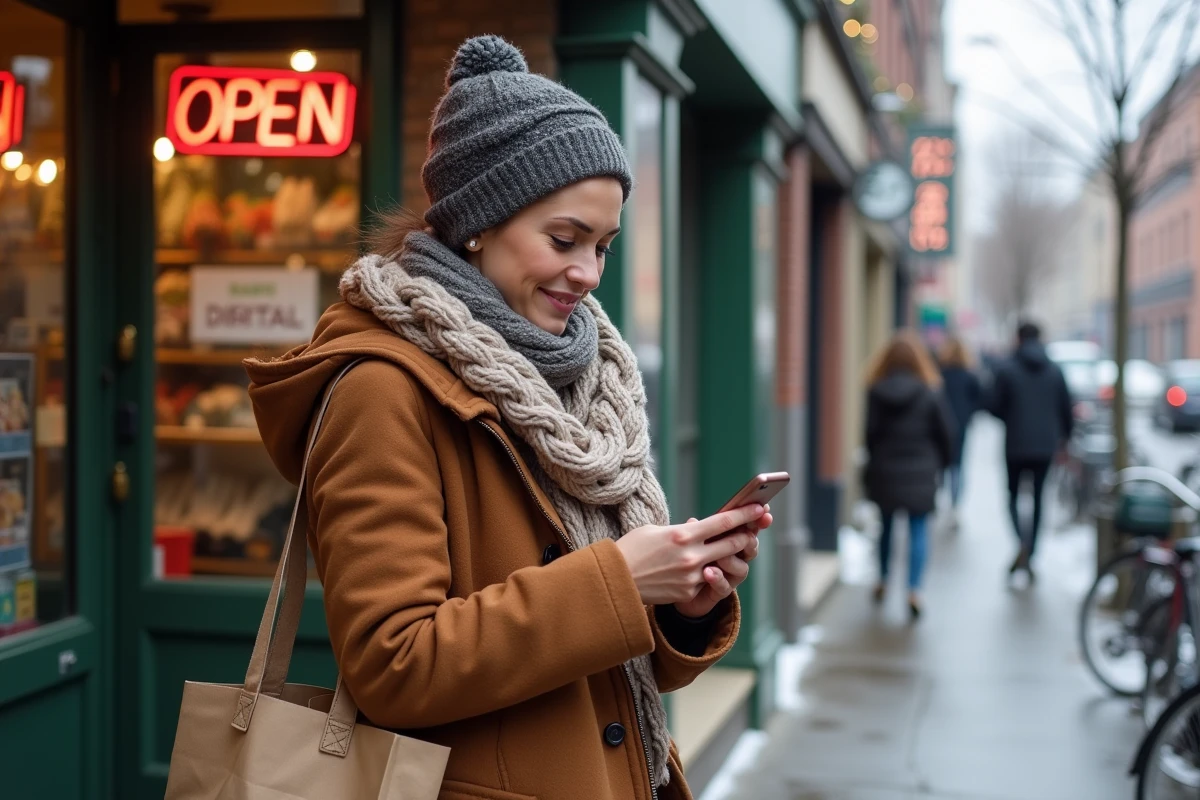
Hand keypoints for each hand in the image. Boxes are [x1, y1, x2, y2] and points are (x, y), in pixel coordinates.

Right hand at [614, 505, 767, 606]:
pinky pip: (703, 581)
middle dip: (745, 537)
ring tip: (718, 553)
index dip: (745, 514)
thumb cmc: (631, 550)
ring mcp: (691, 577)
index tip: (759, 507)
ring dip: (723, 559)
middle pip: (731, 544)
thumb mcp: (653, 530)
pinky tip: (688, 572)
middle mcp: (691, 556)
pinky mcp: (687, 593)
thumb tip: (697, 527)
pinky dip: (701, 575)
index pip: (723, 522)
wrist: (615, 582)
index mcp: (682, 534)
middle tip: (751, 532)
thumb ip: (680, 530)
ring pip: (720, 565)